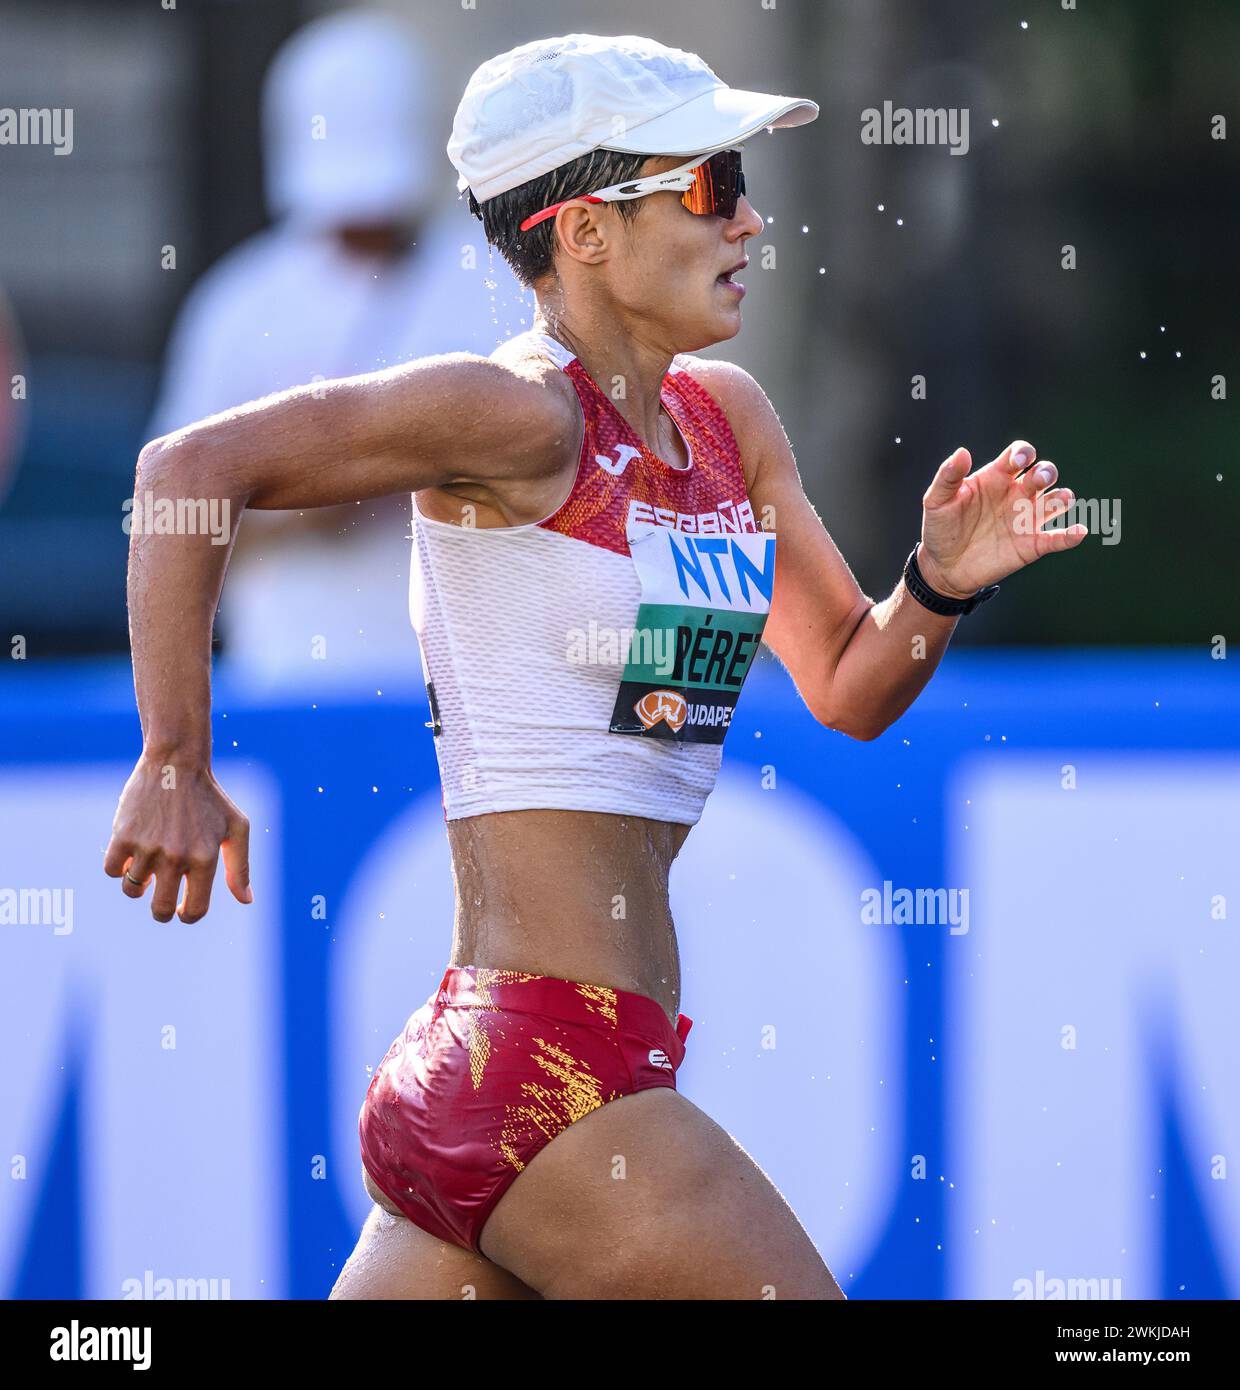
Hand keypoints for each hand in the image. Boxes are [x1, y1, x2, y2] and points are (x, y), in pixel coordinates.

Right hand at [103, 754, 251, 922]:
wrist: (176, 763)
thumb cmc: (210, 798)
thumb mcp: (236, 827)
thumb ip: (240, 867)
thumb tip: (246, 901)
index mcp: (204, 858)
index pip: (194, 910)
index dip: (188, 915)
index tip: (183, 908)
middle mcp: (176, 856)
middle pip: (160, 909)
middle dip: (162, 911)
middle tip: (162, 901)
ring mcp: (147, 847)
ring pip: (132, 890)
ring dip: (139, 884)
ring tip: (150, 866)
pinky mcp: (123, 835)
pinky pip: (111, 870)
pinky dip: (118, 866)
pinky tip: (131, 853)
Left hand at [918, 440, 1086, 598]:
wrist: (943, 567)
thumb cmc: (940, 529)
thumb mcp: (936, 501)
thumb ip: (948, 476)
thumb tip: (962, 452)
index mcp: (996, 477)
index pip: (1019, 455)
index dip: (1023, 453)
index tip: (1017, 462)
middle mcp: (1016, 494)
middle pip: (1042, 474)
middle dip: (1046, 472)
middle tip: (1038, 479)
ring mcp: (1026, 519)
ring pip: (1056, 501)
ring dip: (1062, 498)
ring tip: (1059, 500)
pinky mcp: (1031, 545)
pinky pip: (1056, 538)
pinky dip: (1070, 536)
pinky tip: (1078, 531)